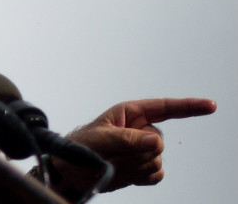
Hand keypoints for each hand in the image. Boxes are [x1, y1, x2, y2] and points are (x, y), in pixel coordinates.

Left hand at [53, 98, 215, 192]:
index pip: (164, 108)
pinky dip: (140, 177)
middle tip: (111, 154)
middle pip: (158, 142)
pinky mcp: (143, 167)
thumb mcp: (100, 139)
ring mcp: (143, 150)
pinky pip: (156, 174)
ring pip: (157, 160)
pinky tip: (122, 173)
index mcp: (129, 114)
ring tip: (112, 163)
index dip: (188, 107)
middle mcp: (140, 130)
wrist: (71, 172)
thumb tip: (156, 142)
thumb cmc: (80, 147)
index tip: (211, 106)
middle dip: (137, 152)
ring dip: (134, 166)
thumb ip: (128, 139)